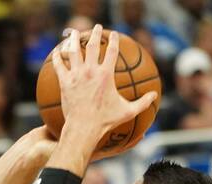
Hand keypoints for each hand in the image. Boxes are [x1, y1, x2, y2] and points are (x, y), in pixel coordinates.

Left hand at [52, 26, 157, 145]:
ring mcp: (76, 75)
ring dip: (73, 39)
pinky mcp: (65, 82)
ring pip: (74, 51)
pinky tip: (57, 52)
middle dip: (95, 33)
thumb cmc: (105, 121)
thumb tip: (155, 96)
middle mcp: (90, 71)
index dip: (114, 40)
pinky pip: (59, 66)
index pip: (111, 51)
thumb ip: (142, 103)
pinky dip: (58, 57)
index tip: (114, 34)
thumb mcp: (127, 112)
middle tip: (97, 28)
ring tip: (74, 32)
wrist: (83, 128)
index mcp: (106, 75)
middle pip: (92, 45)